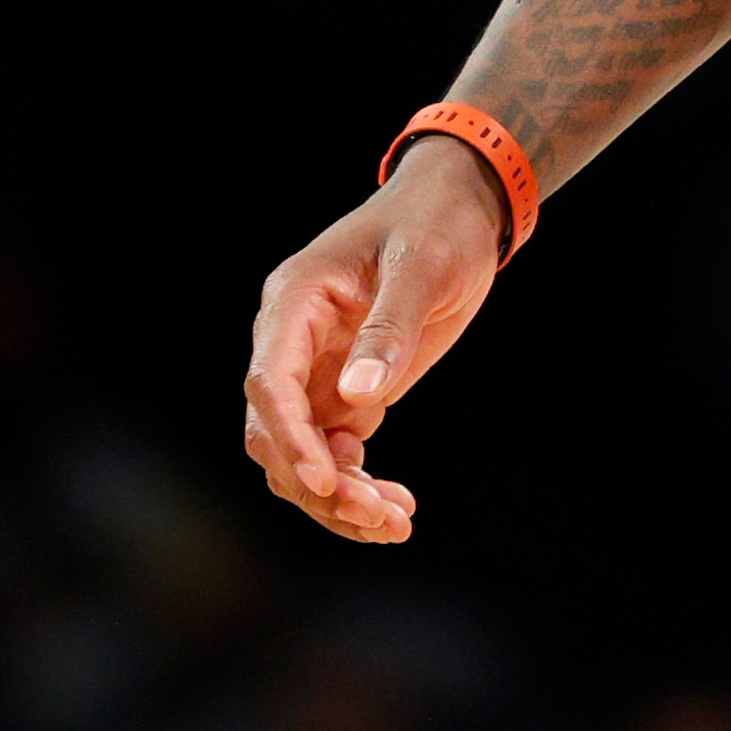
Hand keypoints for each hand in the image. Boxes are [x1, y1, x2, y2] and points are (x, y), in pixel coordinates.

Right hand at [239, 137, 504, 543]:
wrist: (462, 207)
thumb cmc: (437, 221)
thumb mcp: (423, 264)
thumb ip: (389, 327)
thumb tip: (358, 397)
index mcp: (295, 302)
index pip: (269, 382)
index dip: (289, 437)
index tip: (323, 480)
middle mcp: (292, 341)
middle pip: (277, 433)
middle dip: (319, 483)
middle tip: (380, 517)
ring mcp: (316, 370)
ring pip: (301, 453)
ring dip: (338, 497)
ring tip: (396, 523)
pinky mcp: (346, 390)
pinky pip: (335, 452)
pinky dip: (357, 484)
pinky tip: (396, 507)